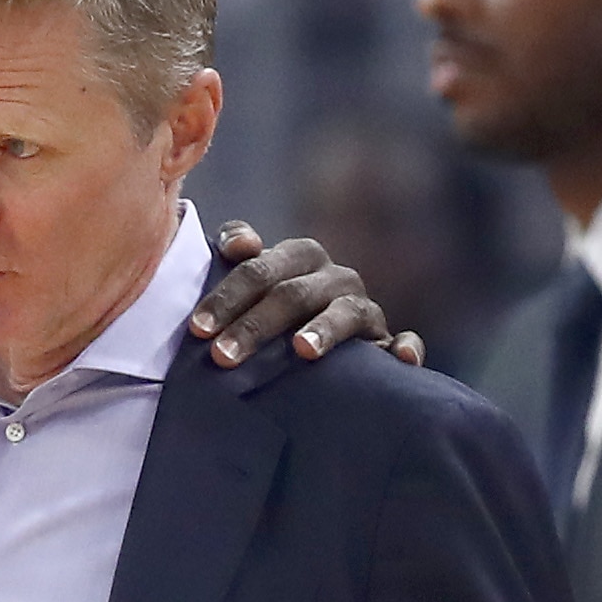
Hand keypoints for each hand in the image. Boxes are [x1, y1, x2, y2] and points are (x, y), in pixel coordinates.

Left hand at [193, 224, 418, 371]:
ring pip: (347, 313)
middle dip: (255, 324)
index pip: (260, 268)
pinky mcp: (387, 343)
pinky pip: (401, 343)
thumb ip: (237, 257)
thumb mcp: (249, 289)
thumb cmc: (271, 317)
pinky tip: (399, 356)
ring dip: (324, 329)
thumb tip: (239, 244)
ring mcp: (363, 309)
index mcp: (299, 257)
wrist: (318, 356)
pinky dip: (404, 347)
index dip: (228, 295)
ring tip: (301, 350)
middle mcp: (334, 278)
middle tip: (222, 357)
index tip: (197, 327)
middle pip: (293, 293)